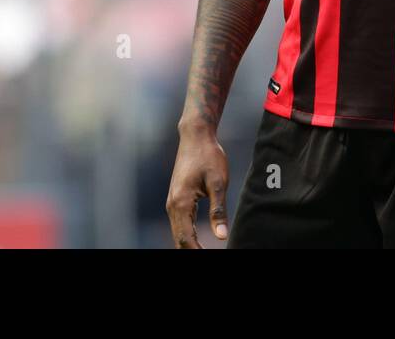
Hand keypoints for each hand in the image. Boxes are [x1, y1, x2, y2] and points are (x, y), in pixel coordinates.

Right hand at [166, 121, 229, 247]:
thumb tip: (221, 237)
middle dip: (192, 251)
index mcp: (181, 203)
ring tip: (204, 252)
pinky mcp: (177, 198)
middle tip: (208, 256)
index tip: (210, 257)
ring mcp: (172, 202)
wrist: (196, 136)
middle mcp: (172, 205)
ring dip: (189, 245)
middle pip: (179, 239)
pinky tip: (198, 242)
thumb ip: (218, 211)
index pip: (186, 239)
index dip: (197, 252)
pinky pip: (180, 223)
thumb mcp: (218, 183)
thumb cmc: (209, 156)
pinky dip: (187, 235)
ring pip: (178, 232)